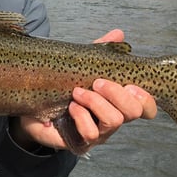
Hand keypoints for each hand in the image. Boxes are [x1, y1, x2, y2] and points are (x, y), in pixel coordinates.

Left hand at [12, 29, 157, 151]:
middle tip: (97, 82)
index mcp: (116, 103)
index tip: (129, 84)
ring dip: (96, 102)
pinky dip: (82, 117)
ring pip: (114, 122)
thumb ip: (99, 51)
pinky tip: (70, 107)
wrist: (31, 105)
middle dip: (117, 93)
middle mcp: (111, 120)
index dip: (145, 97)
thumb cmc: (60, 87)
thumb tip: (118, 33)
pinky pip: (91, 133)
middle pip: (133, 112)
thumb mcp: (80, 66)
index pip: (146, 107)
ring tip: (76, 92)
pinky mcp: (80, 142)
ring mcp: (98, 133)